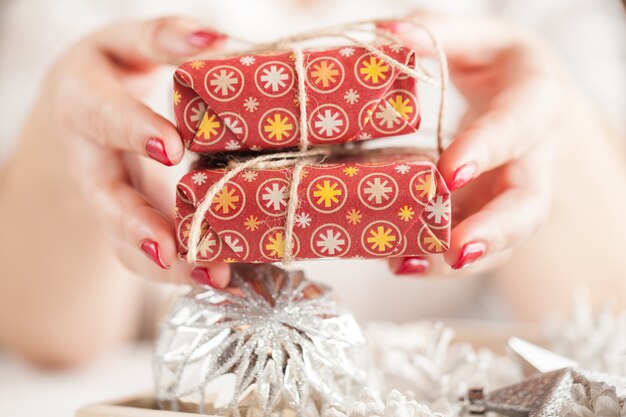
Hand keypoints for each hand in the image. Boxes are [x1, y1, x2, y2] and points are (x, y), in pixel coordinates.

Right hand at [40, 17, 230, 286]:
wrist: (86, 108)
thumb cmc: (116, 71)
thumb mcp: (131, 43)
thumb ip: (165, 38)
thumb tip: (216, 40)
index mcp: (86, 102)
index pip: (104, 115)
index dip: (135, 130)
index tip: (172, 147)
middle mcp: (89, 157)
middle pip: (104, 195)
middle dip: (136, 222)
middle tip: (171, 247)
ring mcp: (106, 196)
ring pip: (123, 236)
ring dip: (167, 263)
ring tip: (212, 278)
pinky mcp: (125, 220)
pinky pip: (143, 252)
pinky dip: (180, 271)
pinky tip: (219, 279)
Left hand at [384, 13, 571, 275]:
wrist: (523, 94)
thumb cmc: (499, 63)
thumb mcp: (474, 36)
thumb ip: (436, 33)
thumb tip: (390, 37)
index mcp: (536, 101)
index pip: (518, 127)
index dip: (487, 151)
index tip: (448, 173)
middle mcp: (532, 156)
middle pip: (528, 204)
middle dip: (493, 230)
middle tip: (453, 248)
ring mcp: (512, 192)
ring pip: (502, 238)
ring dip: (458, 260)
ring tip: (406, 265)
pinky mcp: (489, 212)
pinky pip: (472, 243)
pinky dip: (438, 259)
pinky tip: (399, 261)